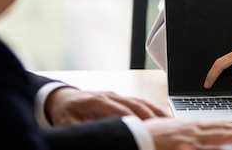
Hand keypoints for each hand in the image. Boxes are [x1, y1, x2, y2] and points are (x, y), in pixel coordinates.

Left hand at [46, 87, 167, 124]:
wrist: (61, 97)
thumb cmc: (65, 112)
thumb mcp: (67, 124)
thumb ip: (81, 130)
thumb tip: (96, 137)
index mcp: (98, 101)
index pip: (120, 110)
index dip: (133, 120)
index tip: (144, 130)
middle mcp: (110, 95)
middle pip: (134, 104)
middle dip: (149, 116)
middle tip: (163, 129)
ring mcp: (116, 95)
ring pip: (140, 101)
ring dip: (155, 112)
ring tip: (170, 123)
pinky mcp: (120, 98)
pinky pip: (139, 101)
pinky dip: (153, 108)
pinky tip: (163, 117)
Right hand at [144, 117, 231, 149]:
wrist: (132, 136)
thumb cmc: (149, 135)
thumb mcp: (172, 131)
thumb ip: (187, 133)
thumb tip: (198, 137)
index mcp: (190, 125)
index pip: (217, 125)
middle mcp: (191, 130)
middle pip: (222, 130)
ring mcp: (187, 140)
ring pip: (216, 139)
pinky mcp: (181, 147)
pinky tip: (225, 148)